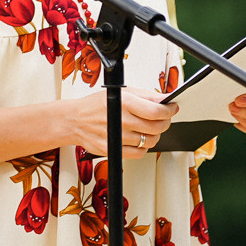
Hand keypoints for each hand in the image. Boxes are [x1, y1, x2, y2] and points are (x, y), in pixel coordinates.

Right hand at [59, 88, 178, 155]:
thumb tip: (165, 99)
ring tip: (148, 128)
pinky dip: (143, 147)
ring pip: (150, 141)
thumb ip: (145, 95)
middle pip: (156, 127)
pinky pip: (139, 153)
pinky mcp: (113, 150)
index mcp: (124, 103)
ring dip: (154, 135)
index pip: (157, 111)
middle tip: (163, 118)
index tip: (172, 108)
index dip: (170, 111)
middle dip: (165, 122)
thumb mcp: (121, 92)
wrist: (73, 120)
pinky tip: (138, 139)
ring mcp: (117, 137)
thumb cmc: (95, 105)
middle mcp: (121, 120)